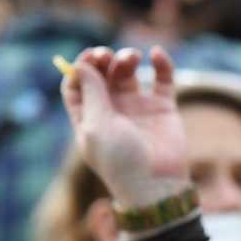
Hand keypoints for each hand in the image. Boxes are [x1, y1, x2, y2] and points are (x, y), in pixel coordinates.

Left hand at [62, 45, 187, 206]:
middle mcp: (111, 111)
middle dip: (103, 60)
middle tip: (107, 56)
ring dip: (127, 58)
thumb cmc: (120, 161)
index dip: (80, 68)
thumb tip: (82, 65)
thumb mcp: (96, 126)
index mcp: (88, 118)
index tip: (89, 56)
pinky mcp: (163, 107)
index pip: (76, 86)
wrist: (156, 185)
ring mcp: (137, 108)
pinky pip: (162, 78)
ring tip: (131, 59)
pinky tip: (155, 54)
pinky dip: (161, 63)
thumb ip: (91, 93)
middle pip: (102, 75)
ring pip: (128, 72)